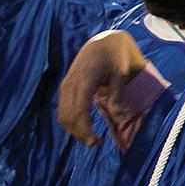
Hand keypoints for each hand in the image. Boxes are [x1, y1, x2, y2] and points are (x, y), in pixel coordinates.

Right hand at [56, 30, 146, 144]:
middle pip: (68, 117)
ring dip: (73, 130)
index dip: (84, 130)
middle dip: (79, 134)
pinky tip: (82, 128)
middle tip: (95, 144)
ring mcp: (66, 85)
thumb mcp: (122, 71)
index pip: (79, 112)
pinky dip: (70, 122)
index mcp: (85, 80)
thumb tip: (116, 114)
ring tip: (90, 138)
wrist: (103, 42)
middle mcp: (71, 84)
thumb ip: (117, 92)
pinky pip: (63, 109)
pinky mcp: (65, 87)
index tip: (95, 142)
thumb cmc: (116, 56)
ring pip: (63, 115)